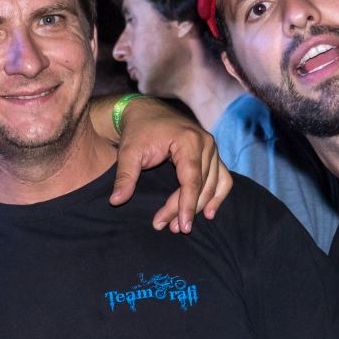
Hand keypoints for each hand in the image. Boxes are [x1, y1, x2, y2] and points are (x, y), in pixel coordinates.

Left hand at [107, 99, 231, 231]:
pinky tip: (208, 213)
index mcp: (188, 140)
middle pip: (202, 186)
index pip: (192, 180)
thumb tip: (116, 201)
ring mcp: (212, 148)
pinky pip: (222, 178)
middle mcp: (205, 143)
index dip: (186, 205)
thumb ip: (125, 176)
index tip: (180, 226)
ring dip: (200, 207)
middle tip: (170, 227)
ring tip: (181, 225)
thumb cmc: (137, 130)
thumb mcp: (128, 152)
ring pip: (213, 185)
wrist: (145, 112)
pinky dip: (217, 195)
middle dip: (186, 209)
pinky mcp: (212, 153)